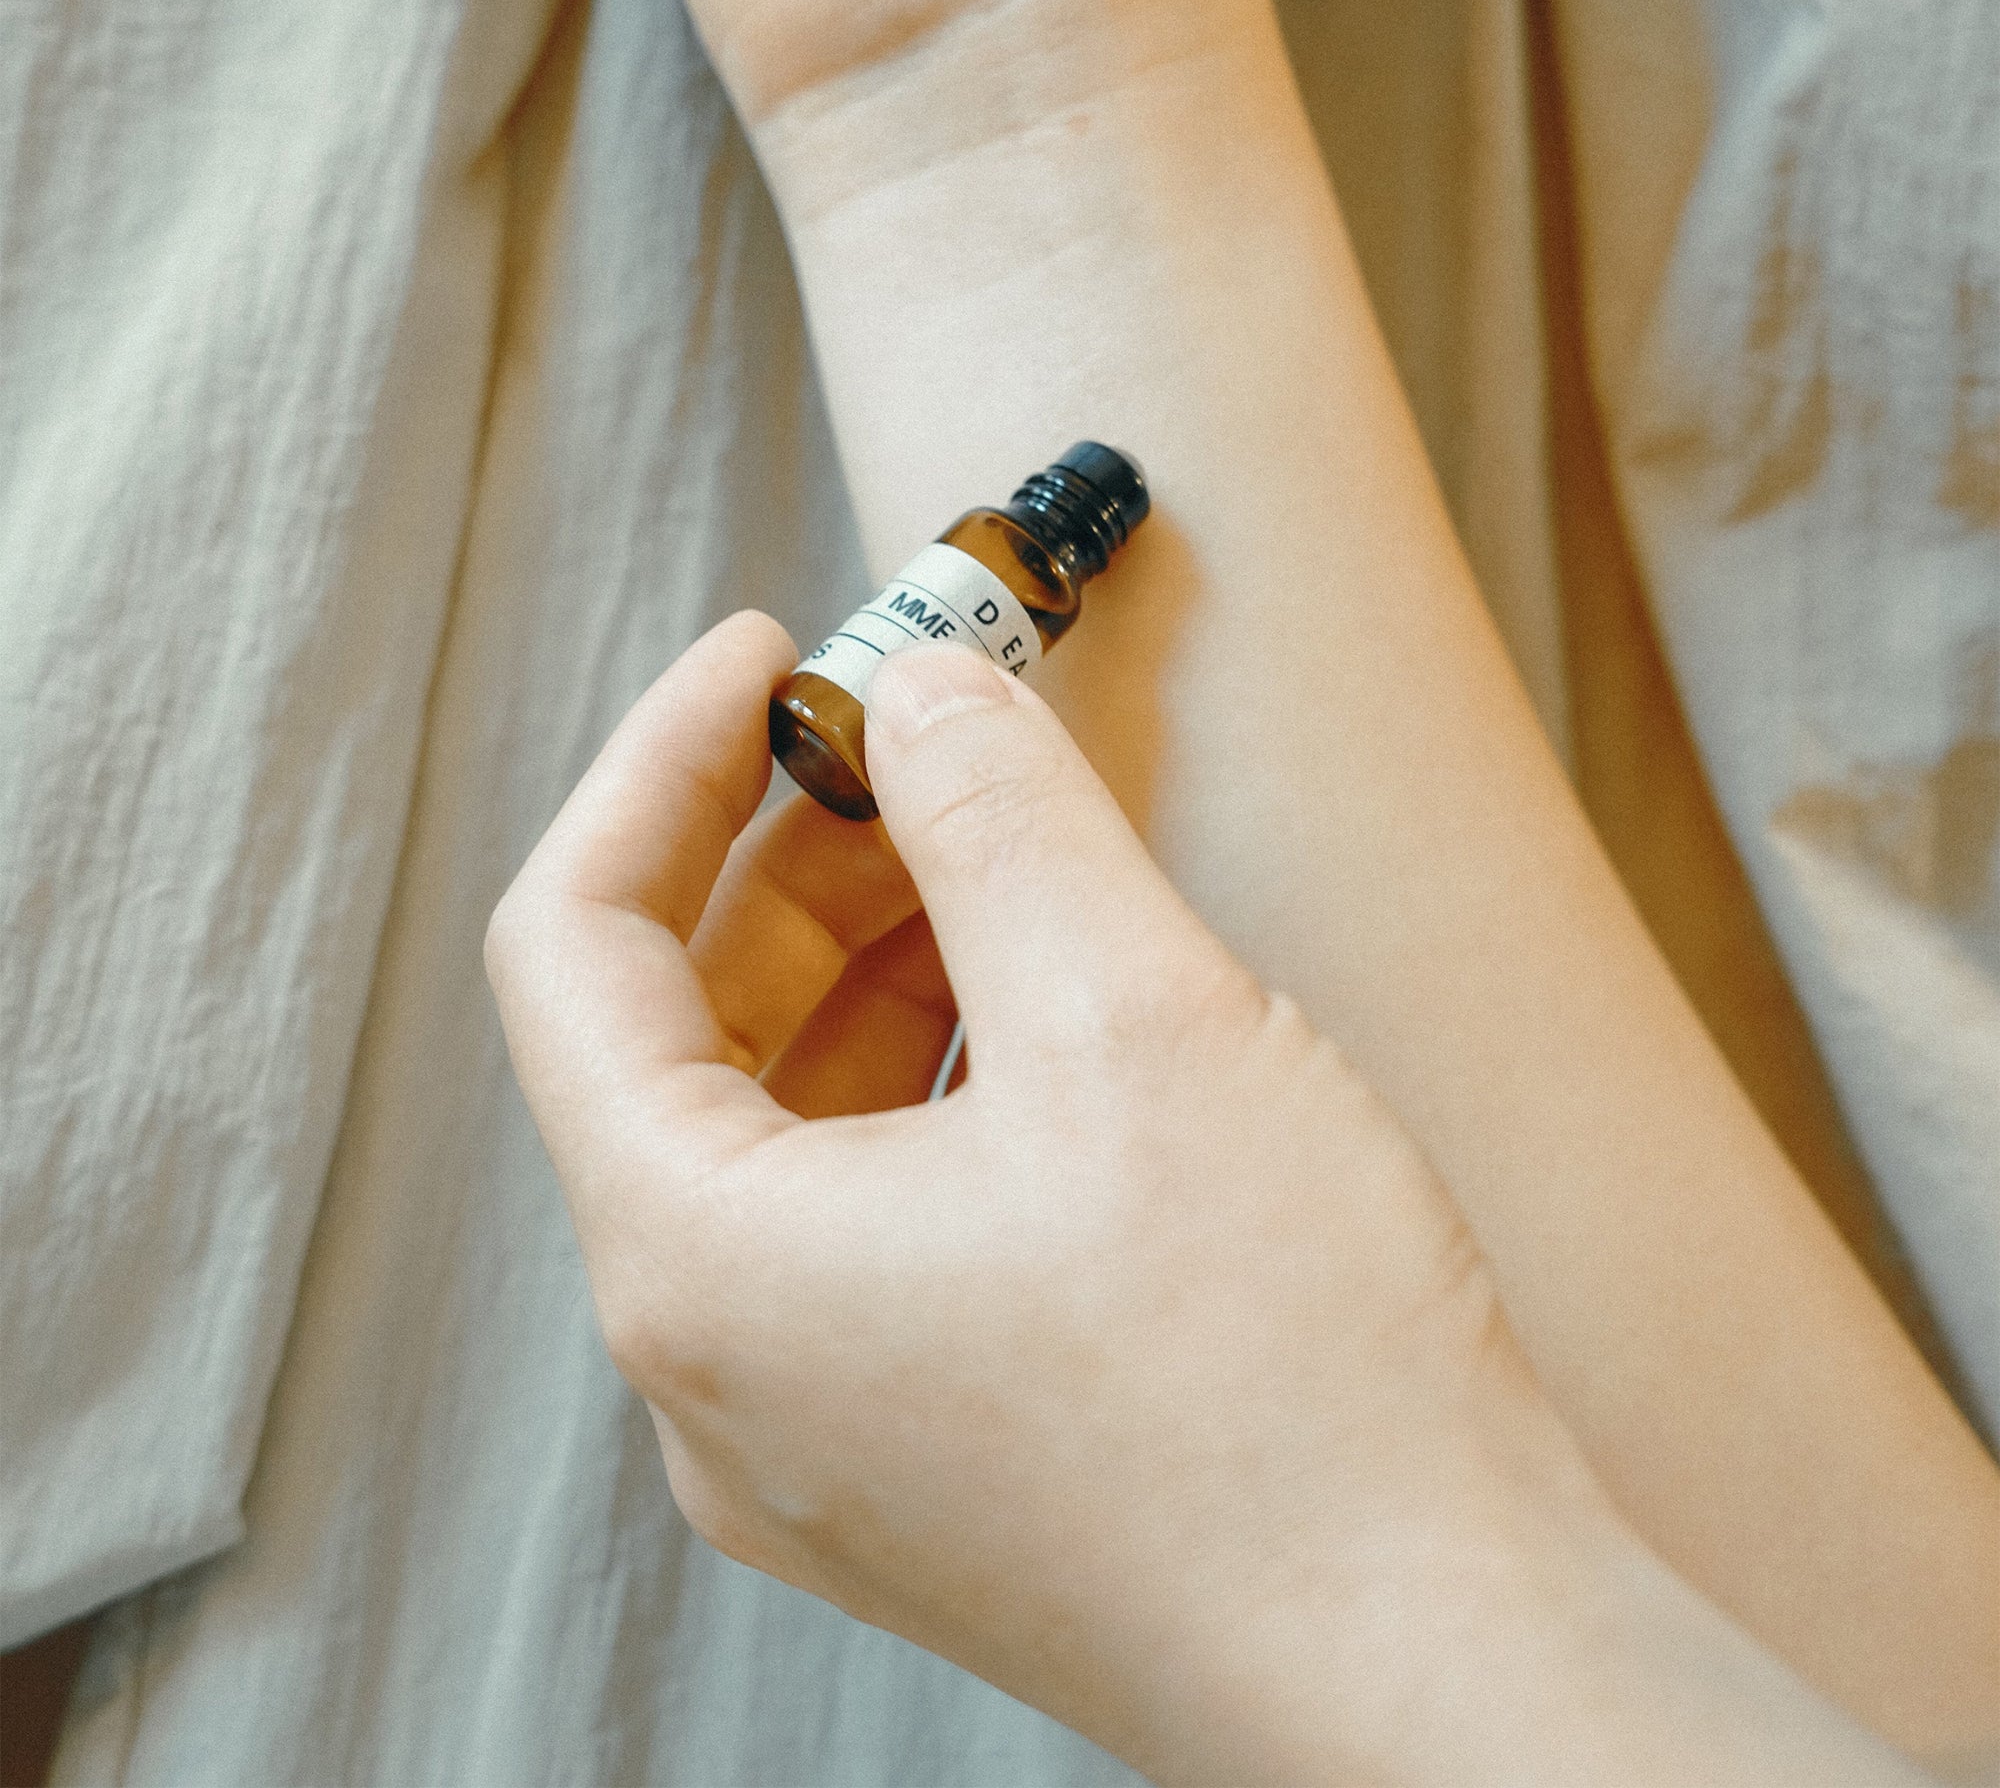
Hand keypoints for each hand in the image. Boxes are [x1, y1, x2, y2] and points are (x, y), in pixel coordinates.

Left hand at [485, 616, 1627, 1781]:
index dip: (659, 763)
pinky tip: (1043, 1008)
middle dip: (793, 853)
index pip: (573, 944)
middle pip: (681, 1032)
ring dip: (871, 959)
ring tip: (998, 852)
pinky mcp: (922, 1452)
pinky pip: (866, 1214)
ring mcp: (818, 1426)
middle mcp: (720, 1365)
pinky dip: (926, 1077)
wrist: (1439, 1670)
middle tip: (924, 734)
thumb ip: (998, 815)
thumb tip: (925, 691)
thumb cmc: (1294, 1383)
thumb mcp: (1133, 1018)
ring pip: (782, 1124)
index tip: (765, 655)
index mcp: (701, 1258)